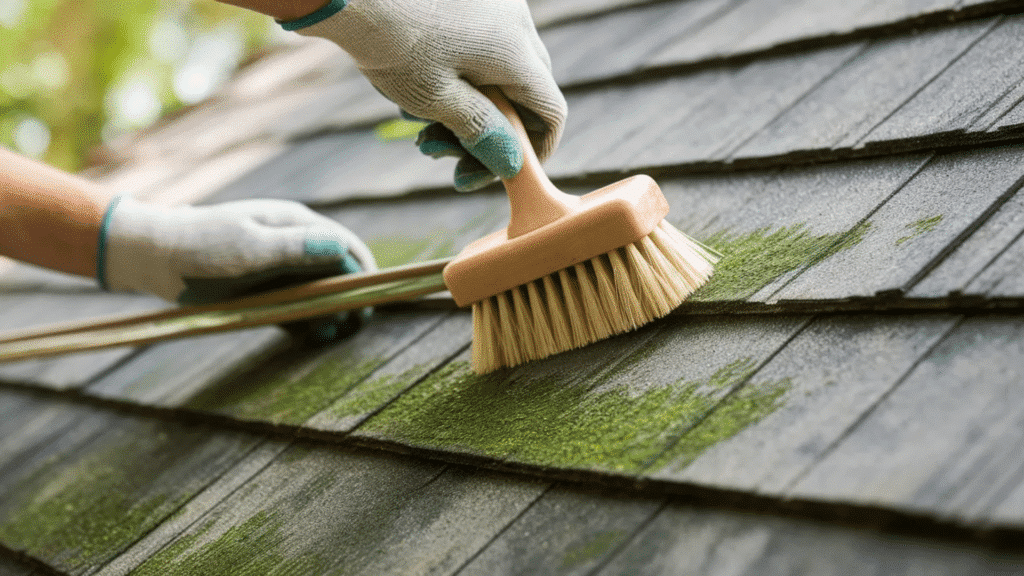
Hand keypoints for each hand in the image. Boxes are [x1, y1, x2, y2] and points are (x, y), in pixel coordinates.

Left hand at [99, 197, 376, 338]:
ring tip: (330, 335)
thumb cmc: (199, 246)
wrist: (154, 256)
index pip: (345, 246)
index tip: (367, 302)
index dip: (362, 273)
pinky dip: (309, 321)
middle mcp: (294, 243)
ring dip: (330, 313)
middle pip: (338, 271)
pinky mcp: (266, 288)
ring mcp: (280, 267)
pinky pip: (298, 306)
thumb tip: (340, 248)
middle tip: (351, 326)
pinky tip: (312, 337)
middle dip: (349, 298)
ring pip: (320, 291)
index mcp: (295, 224)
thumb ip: (293, 248)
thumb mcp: (247, 247)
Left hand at [286, 0, 566, 190]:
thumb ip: (480, 133)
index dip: (533, 151)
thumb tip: (512, 163)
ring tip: (415, 118)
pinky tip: (413, 83)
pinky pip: (480, 44)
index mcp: (515, 52)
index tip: (496, 173)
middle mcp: (516, 21)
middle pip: (524, 93)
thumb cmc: (388, 39)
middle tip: (438, 152)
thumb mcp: (433, 98)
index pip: (550, 112)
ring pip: (498, 70)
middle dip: (487, 132)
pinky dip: (458, 74)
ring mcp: (495, 3)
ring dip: (466, 105)